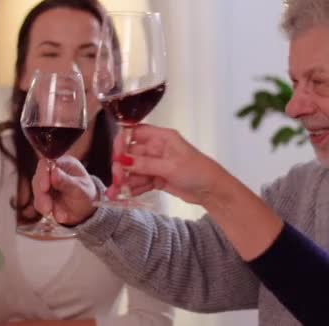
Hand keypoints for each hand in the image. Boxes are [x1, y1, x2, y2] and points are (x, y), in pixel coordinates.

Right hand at [32, 156, 97, 225]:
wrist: (86, 210)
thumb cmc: (87, 195)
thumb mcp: (81, 189)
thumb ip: (67, 182)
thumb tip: (54, 172)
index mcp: (64, 163)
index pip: (47, 163)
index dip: (43, 174)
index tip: (44, 188)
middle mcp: (52, 171)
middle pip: (38, 178)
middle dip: (42, 195)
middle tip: (48, 209)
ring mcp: (46, 184)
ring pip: (37, 192)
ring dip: (43, 204)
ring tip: (58, 215)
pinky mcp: (43, 196)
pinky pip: (39, 203)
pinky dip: (47, 211)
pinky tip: (61, 216)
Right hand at [108, 124, 229, 205]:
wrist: (213, 191)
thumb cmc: (196, 171)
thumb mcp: (170, 166)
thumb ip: (145, 164)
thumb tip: (121, 161)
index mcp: (162, 137)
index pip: (135, 133)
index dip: (122, 142)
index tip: (115, 156)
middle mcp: (157, 148)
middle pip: (131, 154)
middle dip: (122, 167)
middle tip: (117, 180)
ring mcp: (157, 164)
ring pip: (135, 170)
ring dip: (125, 181)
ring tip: (116, 194)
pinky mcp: (158, 178)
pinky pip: (141, 181)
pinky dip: (133, 188)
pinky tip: (125, 196)